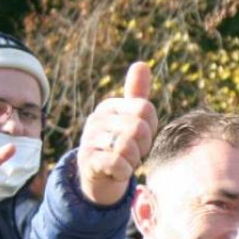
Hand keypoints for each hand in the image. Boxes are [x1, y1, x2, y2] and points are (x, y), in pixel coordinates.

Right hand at [77, 62, 157, 205]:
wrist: (98, 175)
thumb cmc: (120, 144)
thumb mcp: (131, 118)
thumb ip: (138, 95)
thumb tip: (143, 64)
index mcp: (110, 106)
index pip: (146, 109)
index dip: (150, 128)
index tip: (140, 137)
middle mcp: (97, 119)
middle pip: (139, 128)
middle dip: (143, 146)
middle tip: (133, 152)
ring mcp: (90, 139)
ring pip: (128, 147)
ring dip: (133, 160)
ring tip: (124, 161)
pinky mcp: (88, 161)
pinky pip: (117, 164)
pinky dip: (124, 172)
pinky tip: (118, 172)